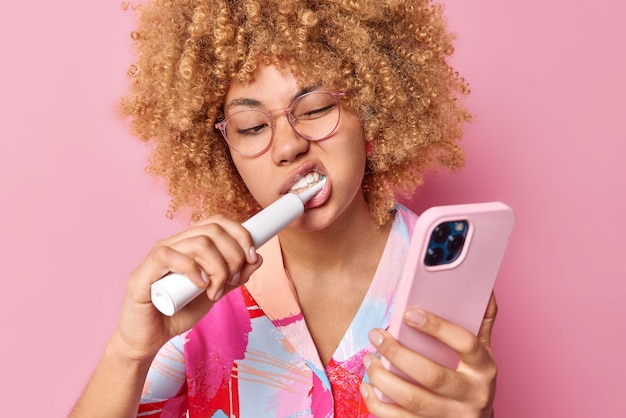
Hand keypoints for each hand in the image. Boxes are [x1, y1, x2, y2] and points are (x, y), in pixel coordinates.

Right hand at [110, 215, 262, 361]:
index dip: (240, 234)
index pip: (217, 222)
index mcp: (189, 245)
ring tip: (215, 290)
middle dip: (234, 255)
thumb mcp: (214, 294)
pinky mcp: (143, 273)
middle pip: (212, 230)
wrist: (149, 340)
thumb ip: (234, 278)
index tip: (253, 257)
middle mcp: (173, 244)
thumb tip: (258, 259)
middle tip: (234, 280)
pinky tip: (200, 287)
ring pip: (198, 242)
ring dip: (218, 267)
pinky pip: (169, 257)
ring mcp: (157, 256)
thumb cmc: (178, 313)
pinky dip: (193, 270)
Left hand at [360, 294, 497, 417]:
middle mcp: (471, 394)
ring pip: (414, 400)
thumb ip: (481, 320)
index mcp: (483, 367)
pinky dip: (379, 404)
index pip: (465, 343)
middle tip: (376, 335)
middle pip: (432, 375)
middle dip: (398, 354)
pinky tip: (368, 387)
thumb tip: (485, 288)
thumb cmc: (473, 377)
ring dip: (384, 379)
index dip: (437, 327)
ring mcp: (451, 415)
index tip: (409, 313)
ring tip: (369, 360)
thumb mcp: (482, 350)